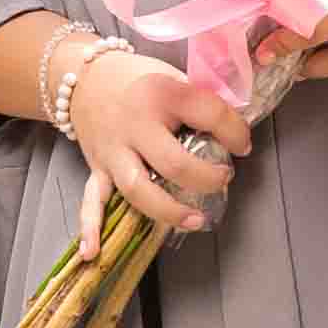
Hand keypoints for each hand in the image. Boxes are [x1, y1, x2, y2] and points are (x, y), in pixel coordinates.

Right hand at [69, 45, 254, 233]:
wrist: (85, 76)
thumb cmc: (138, 79)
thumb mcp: (173, 76)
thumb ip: (200, 103)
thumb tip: (234, 133)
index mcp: (161, 94)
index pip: (209, 115)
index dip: (236, 134)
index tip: (243, 146)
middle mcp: (135, 124)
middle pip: (173, 163)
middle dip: (206, 178)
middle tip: (224, 179)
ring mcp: (113, 150)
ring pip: (137, 188)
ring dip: (168, 210)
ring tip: (197, 220)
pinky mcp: (98, 167)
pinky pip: (92, 199)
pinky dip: (91, 227)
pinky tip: (92, 252)